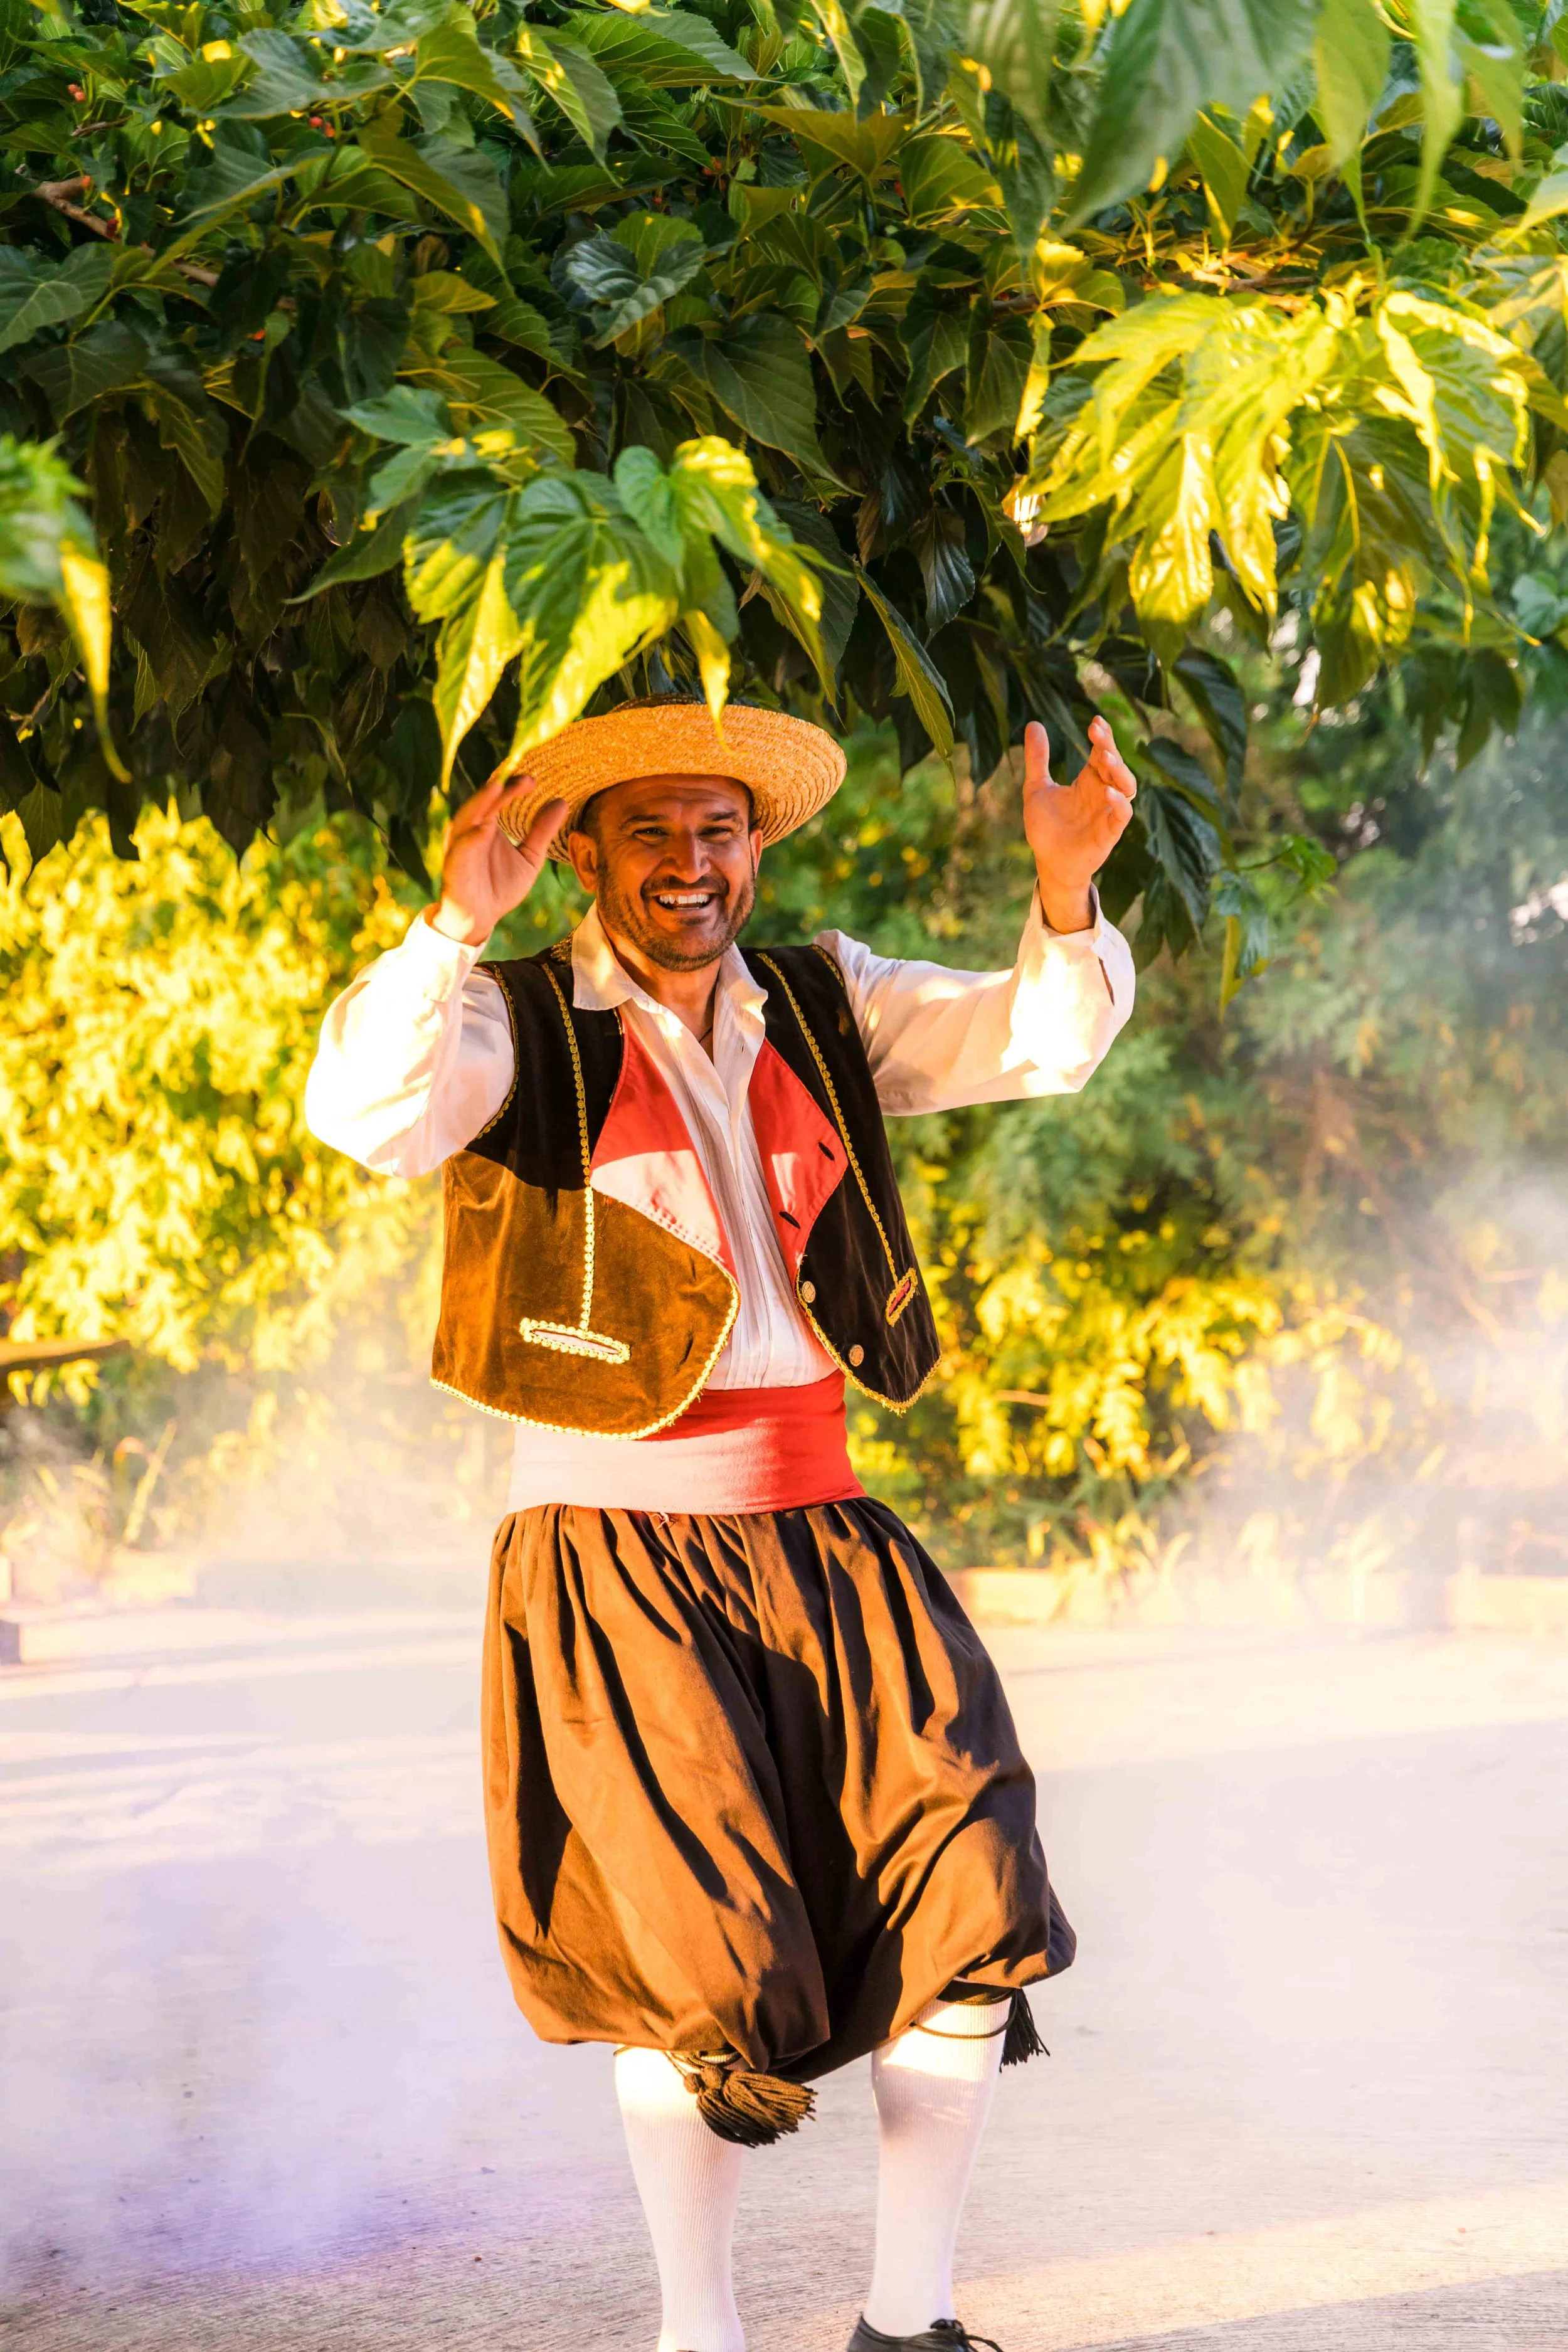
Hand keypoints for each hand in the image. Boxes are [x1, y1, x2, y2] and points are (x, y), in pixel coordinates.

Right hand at [428, 768, 567, 947]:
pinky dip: (470, 838)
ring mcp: (460, 845)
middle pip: (484, 802)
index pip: (499, 798)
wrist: (479, 918)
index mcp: (487, 824)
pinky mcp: (453, 866)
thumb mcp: (529, 857)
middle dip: (502, 788)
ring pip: (466, 817)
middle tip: (526, 779)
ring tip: (498, 786)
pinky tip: (484, 829)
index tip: (534, 780)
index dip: (514, 787)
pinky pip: (460, 849)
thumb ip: (542, 831)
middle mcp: (471, 829)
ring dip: (480, 801)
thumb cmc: (500, 885)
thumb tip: (562, 801)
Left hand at [1021, 716, 1136, 932]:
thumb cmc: (1046, 828)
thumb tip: (1034, 723)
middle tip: (1097, 732)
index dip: (1102, 737)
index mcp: (1088, 780)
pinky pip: (1122, 816)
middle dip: (1109, 746)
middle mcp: (1102, 793)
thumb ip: (1037, 759)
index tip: (1095, 721)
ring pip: (1126, 786)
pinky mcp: (1109, 834)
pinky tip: (1109, 792)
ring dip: (1119, 771)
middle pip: (1115, 764)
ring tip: (1105, 756)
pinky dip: (1119, 804)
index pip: (1101, 752)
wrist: (1048, 863)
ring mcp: (1107, 813)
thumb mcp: (1036, 788)